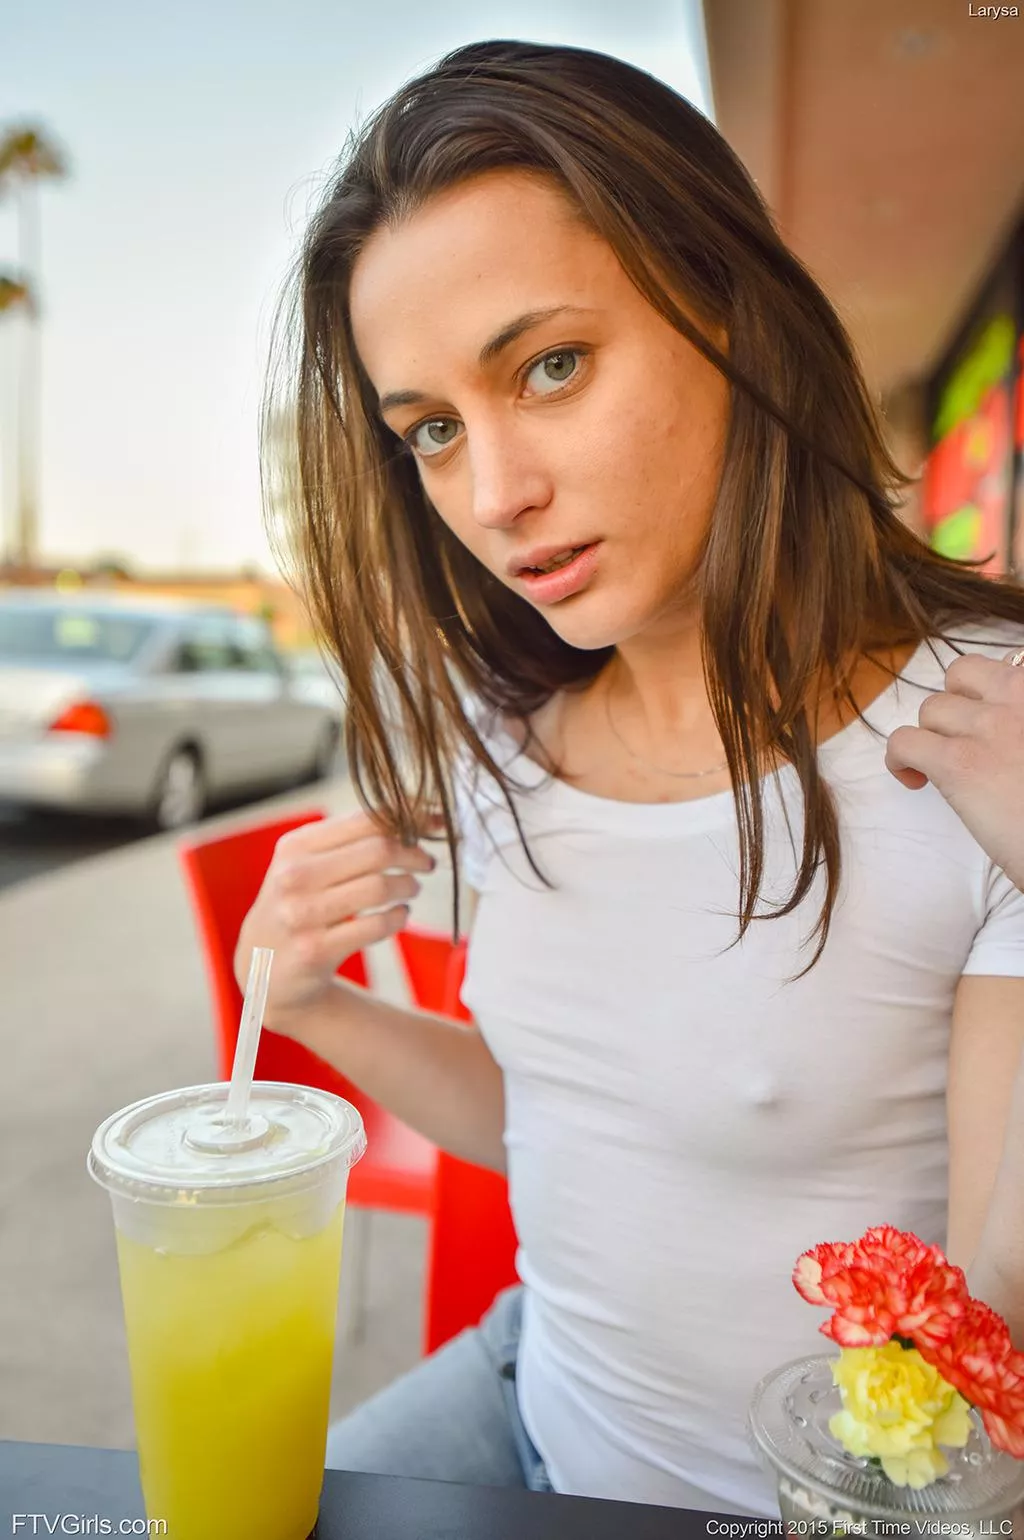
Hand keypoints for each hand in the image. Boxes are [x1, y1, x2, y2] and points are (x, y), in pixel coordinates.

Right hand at [234, 810, 435, 1032]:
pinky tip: (400, 915)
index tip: (433, 822)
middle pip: (378, 850)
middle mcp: (294, 876)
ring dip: (408, 886)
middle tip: (426, 862)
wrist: (263, 964)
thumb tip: (418, 815)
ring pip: (380, 888)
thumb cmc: (297, 903)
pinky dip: (398, 918)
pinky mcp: (315, 951)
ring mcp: (302, 915)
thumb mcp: (305, 864)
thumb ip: (350, 839)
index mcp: (295, 846)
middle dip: (414, 854)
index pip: (364, 819)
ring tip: (412, 888)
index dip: (409, 818)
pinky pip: (375, 927)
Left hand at [886, 650, 1023, 890]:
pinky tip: (915, 780)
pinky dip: (899, 759)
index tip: (997, 724)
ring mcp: (989, 727)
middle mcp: (1020, 696)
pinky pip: (905, 741)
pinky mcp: (958, 763)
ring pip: (932, 708)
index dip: (992, 694)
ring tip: (944, 766)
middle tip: (968, 737)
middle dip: (958, 702)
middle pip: (963, 675)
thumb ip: (1021, 726)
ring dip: (933, 734)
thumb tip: (1009, 738)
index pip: (1008, 666)